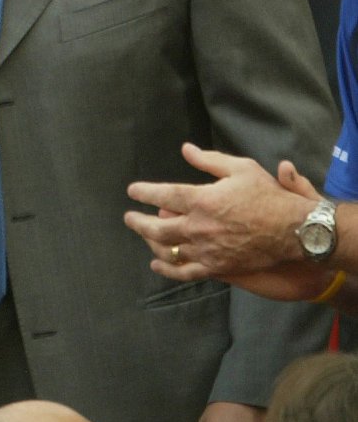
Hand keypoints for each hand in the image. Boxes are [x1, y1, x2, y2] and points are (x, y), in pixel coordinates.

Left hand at [125, 142, 310, 276]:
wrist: (293, 230)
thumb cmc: (267, 196)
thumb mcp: (240, 168)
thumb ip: (209, 160)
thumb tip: (185, 149)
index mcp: (201, 200)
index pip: (162, 195)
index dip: (143, 192)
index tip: (132, 191)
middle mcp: (198, 226)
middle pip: (156, 228)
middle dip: (137, 222)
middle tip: (128, 217)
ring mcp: (205, 249)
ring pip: (167, 249)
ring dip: (149, 242)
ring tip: (142, 235)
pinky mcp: (216, 267)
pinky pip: (184, 271)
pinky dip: (167, 269)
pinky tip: (157, 264)